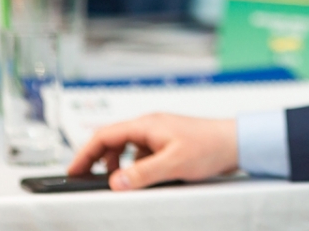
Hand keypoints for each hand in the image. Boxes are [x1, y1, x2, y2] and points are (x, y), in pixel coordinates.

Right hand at [67, 114, 238, 190]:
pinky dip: (135, 166)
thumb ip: (142, 174)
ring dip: (119, 165)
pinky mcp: (168, 143)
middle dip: (98, 161)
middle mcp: (150, 126)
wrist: (236, 143)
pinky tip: (143, 179)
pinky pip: (142, 154)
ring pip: (127, 148)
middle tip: (88, 181)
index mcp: (147, 125)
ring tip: (119, 183)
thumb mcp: (173, 163)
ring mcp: (159, 134)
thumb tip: (115, 182)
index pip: (104, 135)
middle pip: (112, 141)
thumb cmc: (210, 146)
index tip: (72, 171)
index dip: (84, 153)